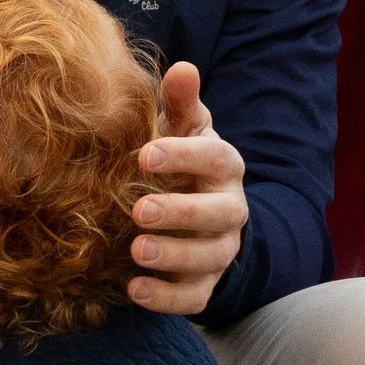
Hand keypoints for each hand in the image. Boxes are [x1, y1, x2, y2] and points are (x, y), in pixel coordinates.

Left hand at [128, 62, 248, 316]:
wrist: (196, 217)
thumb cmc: (181, 163)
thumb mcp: (182, 130)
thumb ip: (181, 103)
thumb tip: (182, 67)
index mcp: (224, 166)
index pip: (215, 159)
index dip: (184, 157)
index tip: (143, 156)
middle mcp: (230, 209)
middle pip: (218, 214)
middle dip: (181, 213)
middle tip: (139, 211)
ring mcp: (220, 250)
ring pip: (209, 258)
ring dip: (174, 256)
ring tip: (136, 251)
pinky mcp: (205, 285)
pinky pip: (195, 297)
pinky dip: (166, 298)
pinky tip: (135, 290)